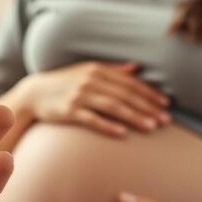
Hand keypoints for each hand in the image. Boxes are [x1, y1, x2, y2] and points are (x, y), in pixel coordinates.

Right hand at [20, 61, 170, 136]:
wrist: (35, 93)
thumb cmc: (66, 82)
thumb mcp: (88, 70)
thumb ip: (114, 70)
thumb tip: (137, 67)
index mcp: (98, 70)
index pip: (130, 82)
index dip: (149, 93)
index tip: (166, 103)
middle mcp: (91, 81)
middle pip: (125, 95)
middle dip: (148, 107)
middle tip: (166, 119)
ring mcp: (80, 96)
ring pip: (114, 107)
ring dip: (135, 117)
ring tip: (152, 127)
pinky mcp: (70, 111)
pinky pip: (93, 120)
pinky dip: (109, 126)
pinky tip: (123, 134)